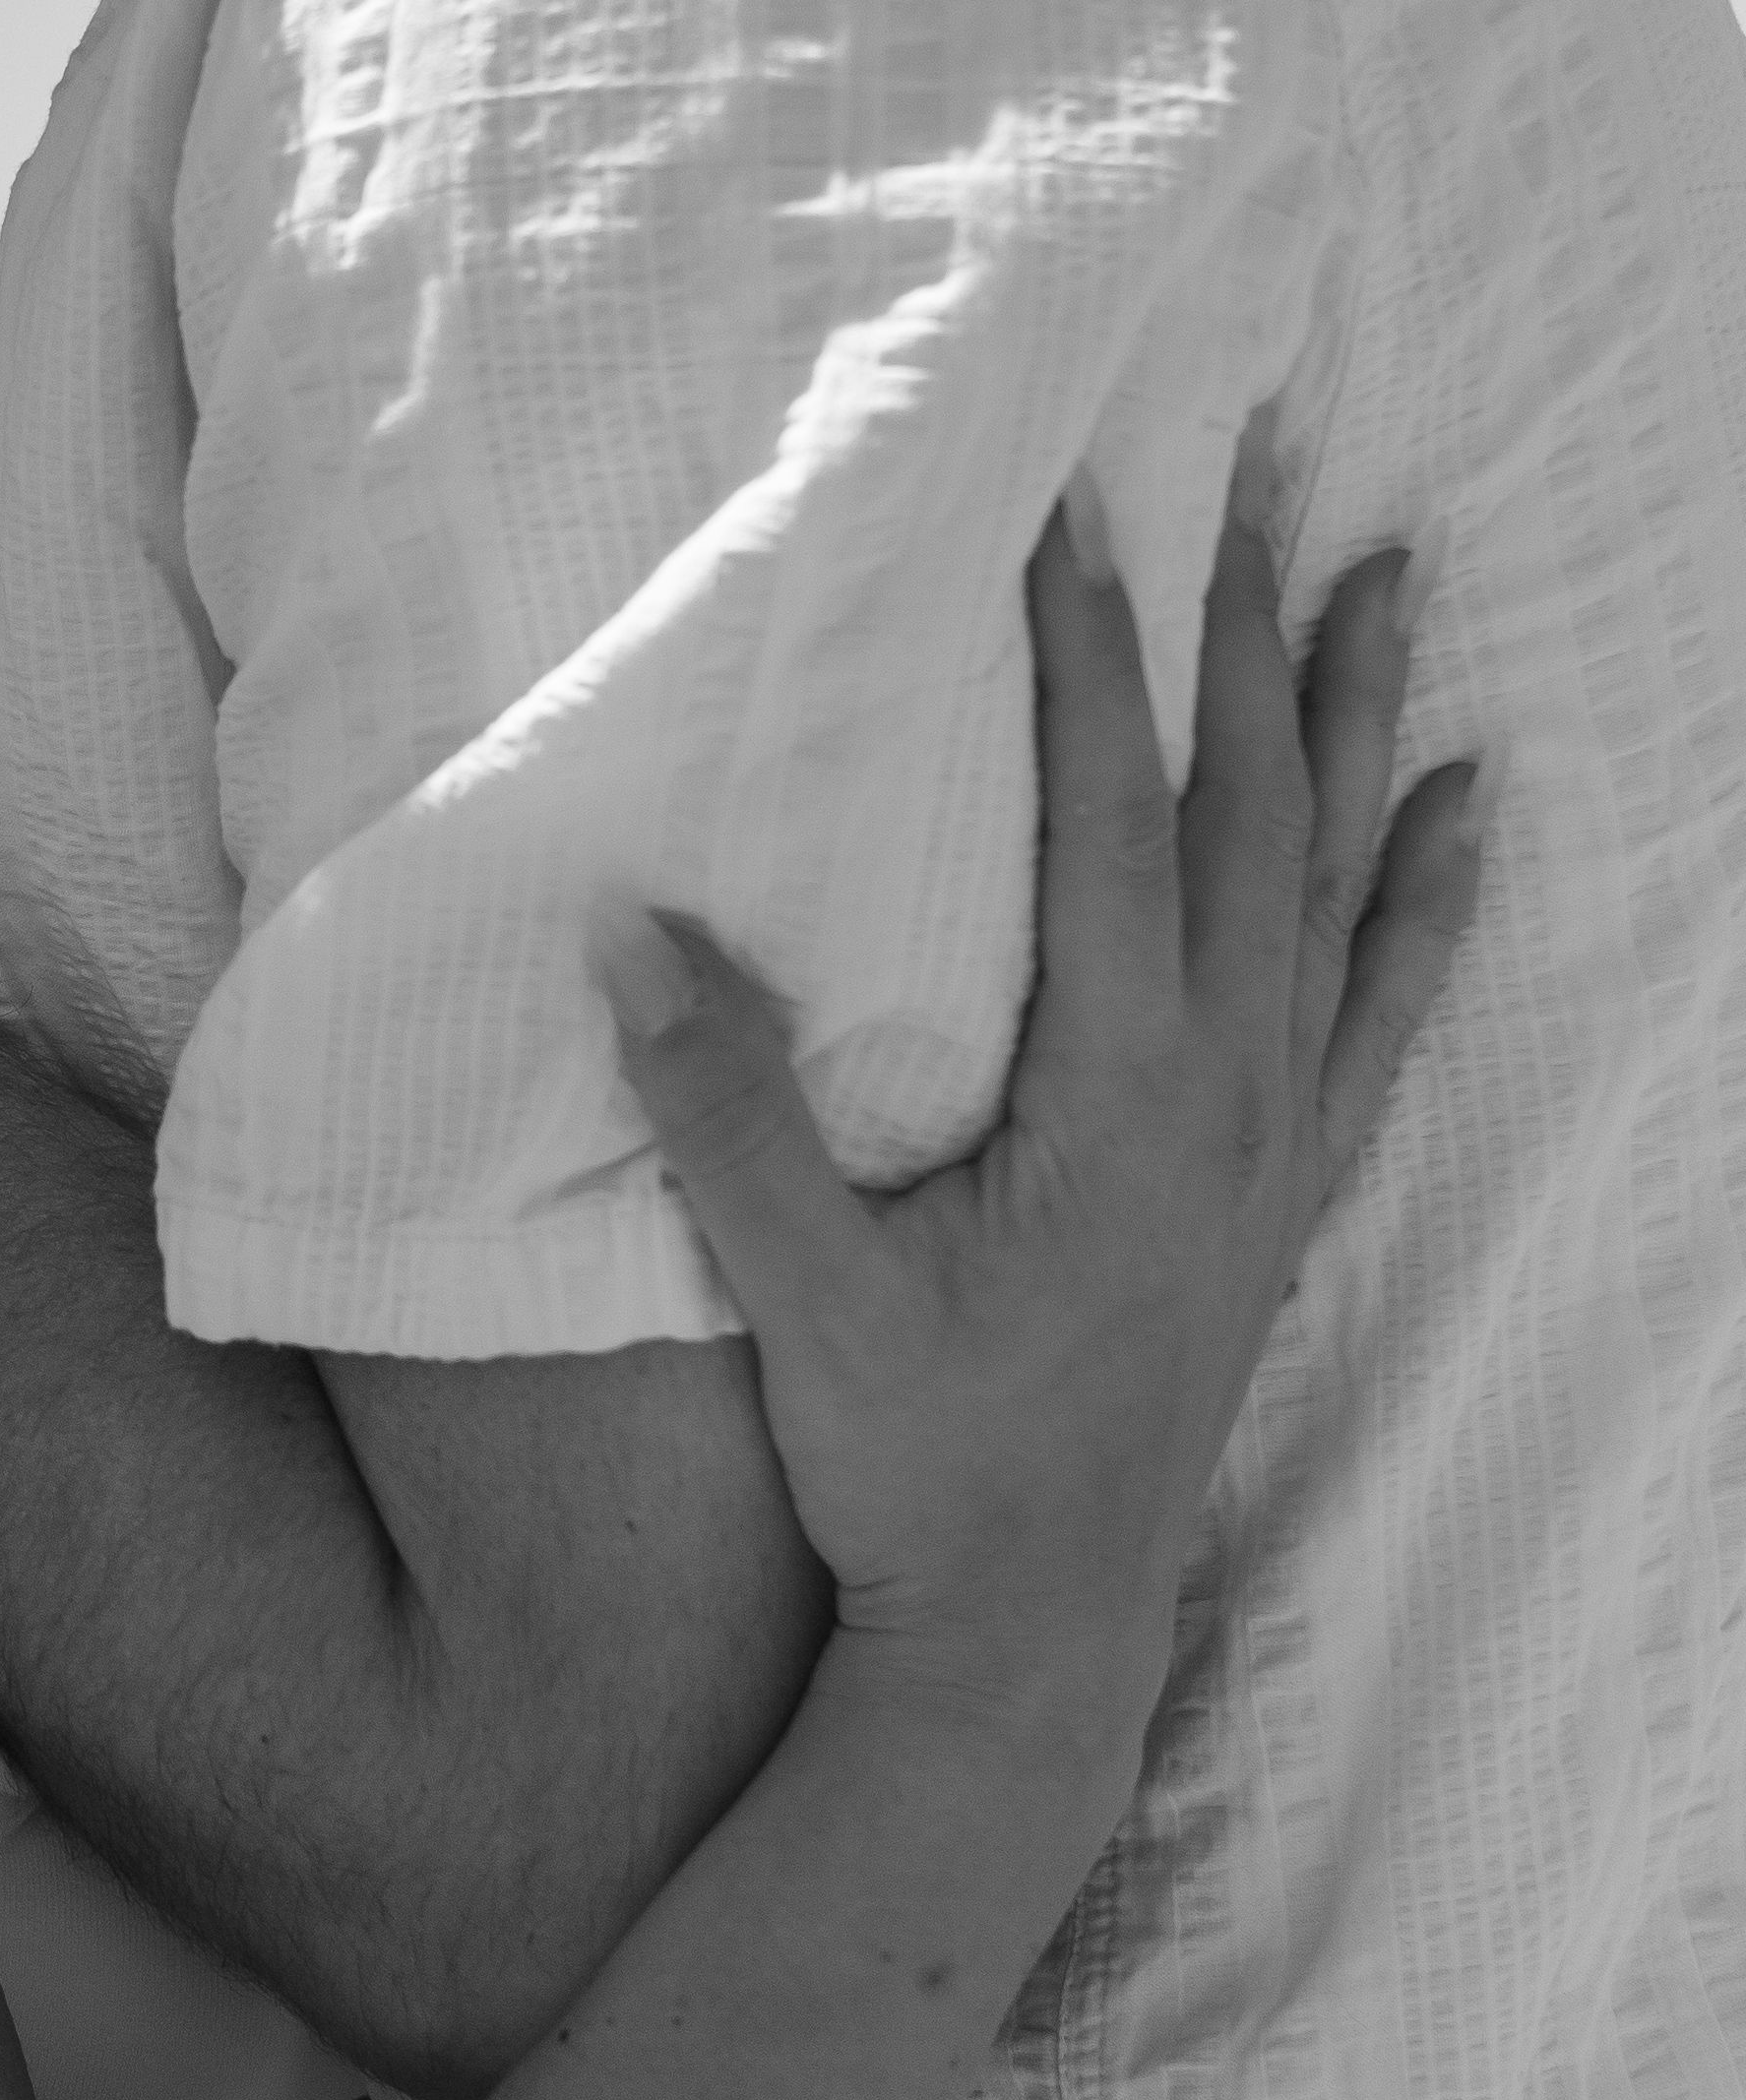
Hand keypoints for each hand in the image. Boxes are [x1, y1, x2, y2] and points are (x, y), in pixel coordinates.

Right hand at [598, 455, 1478, 1758]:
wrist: (1032, 1640)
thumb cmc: (918, 1472)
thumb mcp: (801, 1301)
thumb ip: (727, 1116)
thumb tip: (634, 929)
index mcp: (1120, 1095)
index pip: (1113, 822)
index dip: (1088, 658)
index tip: (1067, 509)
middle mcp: (1230, 1092)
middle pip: (1256, 810)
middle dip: (1254, 627)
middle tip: (1259, 459)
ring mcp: (1275, 1137)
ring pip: (1341, 879)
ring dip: (1362, 718)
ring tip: (1392, 569)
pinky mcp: (1286, 1187)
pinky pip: (1389, 1000)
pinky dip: (1432, 890)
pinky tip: (1466, 803)